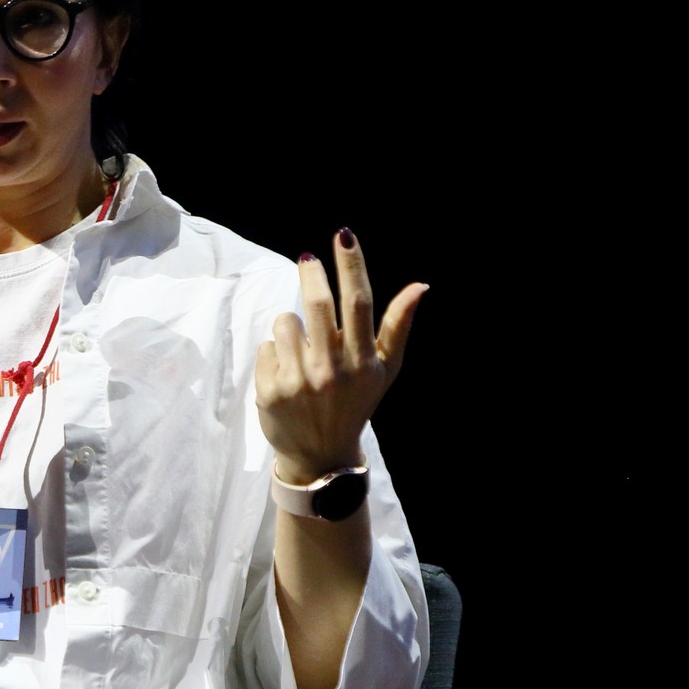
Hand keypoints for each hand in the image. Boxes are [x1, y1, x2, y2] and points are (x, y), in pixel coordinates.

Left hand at [256, 228, 425, 482]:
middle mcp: (333, 371)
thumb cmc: (356, 403)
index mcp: (364, 362)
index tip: (343, 235)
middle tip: (307, 258)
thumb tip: (420, 286)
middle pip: (318, 303)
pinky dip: (275, 352)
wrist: (320, 454)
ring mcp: (300, 382)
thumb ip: (399, 326)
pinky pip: (267, 346)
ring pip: (287, 321)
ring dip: (292, 326)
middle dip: (311, 273)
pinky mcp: (271, 391)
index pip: (359, 303)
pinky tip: (286, 373)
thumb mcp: (385, 370)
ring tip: (302, 350)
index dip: (352, 265)